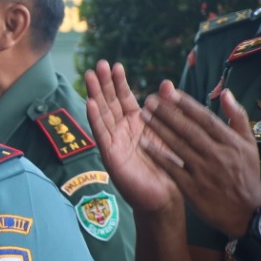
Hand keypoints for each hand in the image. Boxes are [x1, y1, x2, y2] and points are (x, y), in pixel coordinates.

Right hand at [84, 62, 180, 214]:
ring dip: (95, 94)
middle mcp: (122, 131)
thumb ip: (167, 108)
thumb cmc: (168, 167)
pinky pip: (102, 134)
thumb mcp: (170, 133)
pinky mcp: (111, 156)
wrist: (165, 197)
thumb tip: (165, 83)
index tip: (115, 65)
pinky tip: (90, 103)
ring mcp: (114, 143)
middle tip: (98, 64)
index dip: (119, 82)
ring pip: (102, 114)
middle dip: (103, 83)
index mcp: (136, 125)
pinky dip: (95, 118)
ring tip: (89, 76)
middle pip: (109, 103)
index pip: (124, 99)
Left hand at [138, 84, 260, 237]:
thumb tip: (225, 92)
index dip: (186, 104)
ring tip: (143, 115)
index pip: (205, 118)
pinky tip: (142, 143)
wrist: (247, 212)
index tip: (169, 92)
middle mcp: (217, 154)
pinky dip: (157, 155)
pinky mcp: (192, 188)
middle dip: (167, 113)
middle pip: (188, 130)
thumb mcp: (249, 144)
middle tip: (149, 100)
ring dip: (158, 129)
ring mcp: (203, 171)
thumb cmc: (246, 174)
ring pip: (178, 146)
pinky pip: (171, 168)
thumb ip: (237, 117)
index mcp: (231, 142)